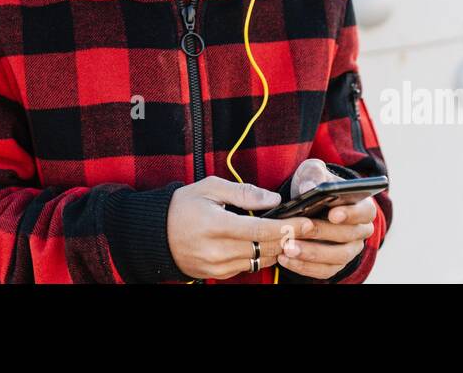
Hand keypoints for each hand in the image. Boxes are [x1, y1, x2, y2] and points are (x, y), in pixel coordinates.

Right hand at [167, 176, 320, 280]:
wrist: (156, 234)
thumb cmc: (183, 206)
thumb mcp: (209, 188)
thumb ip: (243, 193)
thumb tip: (274, 199)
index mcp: (216, 225)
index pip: (261, 229)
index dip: (287, 227)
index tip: (307, 222)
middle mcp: (218, 250)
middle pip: (265, 248)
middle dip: (288, 238)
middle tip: (306, 227)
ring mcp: (217, 266)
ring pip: (260, 260)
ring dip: (276, 248)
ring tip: (287, 234)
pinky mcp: (217, 274)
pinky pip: (247, 267)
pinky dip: (260, 256)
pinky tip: (265, 243)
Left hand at [278, 159, 377, 279]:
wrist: (304, 203)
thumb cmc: (312, 184)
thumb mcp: (311, 172)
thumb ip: (313, 174)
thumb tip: (310, 187)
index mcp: (362, 206)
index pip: (364, 212)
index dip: (350, 214)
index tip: (332, 214)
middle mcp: (360, 231)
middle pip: (347, 236)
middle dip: (322, 234)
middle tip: (300, 230)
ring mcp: (349, 250)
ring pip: (336, 257)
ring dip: (311, 254)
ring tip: (287, 248)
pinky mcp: (334, 265)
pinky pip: (323, 270)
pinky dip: (304, 267)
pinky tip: (285, 259)